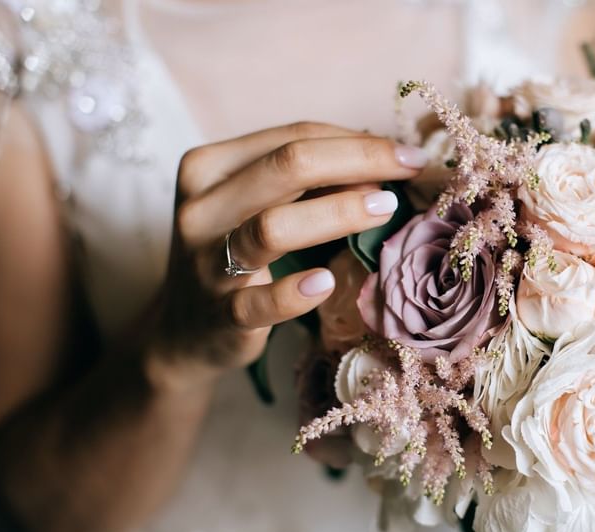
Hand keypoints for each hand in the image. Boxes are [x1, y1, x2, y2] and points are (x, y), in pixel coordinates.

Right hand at [145, 122, 427, 389]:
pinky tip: (327, 282)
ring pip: (273, 226)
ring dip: (338, 213)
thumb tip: (386, 162)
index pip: (292, 137)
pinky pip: (259, 302)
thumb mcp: (259, 204)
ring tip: (385, 208)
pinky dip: (295, 292)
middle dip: (359, 161)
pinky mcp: (219, 314)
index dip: (357, 140)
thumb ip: (308, 181)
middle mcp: (200, 207)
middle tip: (410, 170)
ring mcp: (205, 262)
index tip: (408, 153)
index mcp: (209, 166)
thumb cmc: (238, 254)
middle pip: (287, 165)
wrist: (184, 330)